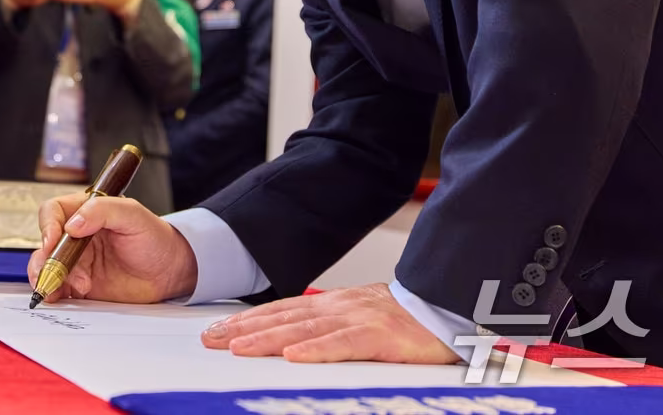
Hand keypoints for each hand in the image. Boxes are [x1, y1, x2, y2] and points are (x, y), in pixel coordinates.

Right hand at [28, 194, 196, 303]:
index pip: (54, 212)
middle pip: (45, 244)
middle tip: (55, 273)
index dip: (48, 226)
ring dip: (48, 278)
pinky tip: (61, 297)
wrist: (169, 271)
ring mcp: (77, 262)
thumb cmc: (155, 238)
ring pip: (47, 268)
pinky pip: (59, 289)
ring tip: (61, 289)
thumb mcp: (133, 215)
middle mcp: (76, 236)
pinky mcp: (80, 285)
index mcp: (85, 212)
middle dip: (44, 259)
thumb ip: (103, 211)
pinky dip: (55, 294)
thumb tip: (73, 224)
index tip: (52, 240)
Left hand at [199, 282, 458, 363]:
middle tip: (211, 340)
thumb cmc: (411, 322)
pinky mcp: (380, 335)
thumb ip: (332, 330)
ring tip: (237, 349)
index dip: (249, 321)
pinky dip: (316, 349)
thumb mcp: (364, 321)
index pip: (282, 312)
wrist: (452, 308)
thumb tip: (297, 344)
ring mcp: (359, 319)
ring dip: (268, 339)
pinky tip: (293, 356)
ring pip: (305, 329)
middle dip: (244, 329)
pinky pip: (343, 343)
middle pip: (284, 318)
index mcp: (336, 305)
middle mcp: (341, 307)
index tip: (219, 331)